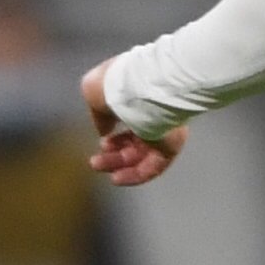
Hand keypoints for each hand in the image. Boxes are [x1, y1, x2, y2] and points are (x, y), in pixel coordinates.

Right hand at [82, 62, 182, 186]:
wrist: (142, 87)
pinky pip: (153, 166)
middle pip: (135, 140)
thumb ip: (99, 114)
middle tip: (95, 161)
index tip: (101, 140)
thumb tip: (104, 131)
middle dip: (113, 153)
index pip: (128, 118)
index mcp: (138, 94)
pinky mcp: (171, 146)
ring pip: (142, 154)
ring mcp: (165, 130)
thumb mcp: (94, 91)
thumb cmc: (116, 85)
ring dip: (119, 164)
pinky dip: (136, 175)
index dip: (113, 133)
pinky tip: (117, 179)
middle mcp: (154, 113)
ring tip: (98, 166)